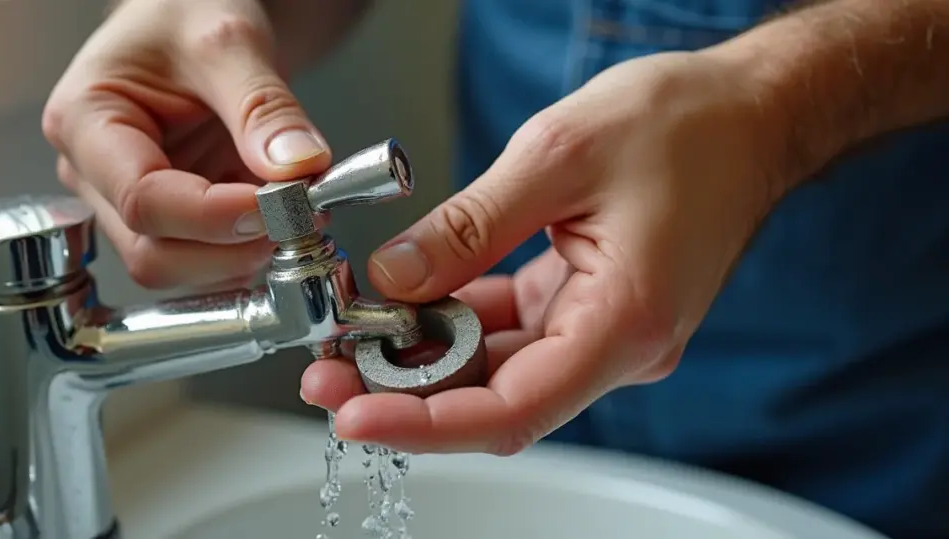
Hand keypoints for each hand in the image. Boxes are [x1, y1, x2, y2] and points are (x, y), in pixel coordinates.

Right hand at [42, 0, 330, 289]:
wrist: (194, 14)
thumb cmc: (187, 12)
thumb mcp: (228, 41)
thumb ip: (263, 106)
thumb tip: (297, 168)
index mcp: (86, 122)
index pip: (142, 200)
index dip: (215, 217)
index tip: (282, 203)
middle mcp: (95, 175)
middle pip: (154, 253)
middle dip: (233, 249)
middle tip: (300, 217)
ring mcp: (129, 204)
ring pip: (181, 271)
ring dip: (246, 257)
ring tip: (299, 212)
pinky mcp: (172, 220)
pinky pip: (208, 260)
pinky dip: (252, 250)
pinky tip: (285, 217)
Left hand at [301, 51, 793, 454]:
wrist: (749, 114)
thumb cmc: (686, 126)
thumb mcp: (556, 157)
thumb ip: (468, 228)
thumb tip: (395, 279)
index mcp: (624, 321)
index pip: (512, 410)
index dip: (425, 422)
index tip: (355, 414)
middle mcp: (621, 345)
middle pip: (498, 398)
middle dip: (407, 390)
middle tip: (328, 371)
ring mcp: (606, 331)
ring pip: (501, 370)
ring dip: (428, 356)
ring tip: (356, 333)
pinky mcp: (592, 309)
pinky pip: (516, 332)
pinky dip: (461, 322)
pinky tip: (414, 301)